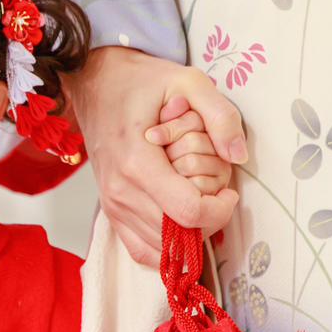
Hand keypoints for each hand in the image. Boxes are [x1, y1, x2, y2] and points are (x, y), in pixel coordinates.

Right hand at [67, 46, 245, 265]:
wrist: (94, 81)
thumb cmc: (140, 82)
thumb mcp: (189, 81)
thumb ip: (220, 116)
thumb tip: (238, 155)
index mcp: (138, 163)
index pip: (188, 213)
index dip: (220, 210)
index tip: (229, 192)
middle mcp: (121, 192)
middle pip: (179, 236)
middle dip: (209, 220)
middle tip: (213, 191)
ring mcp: (113, 205)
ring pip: (163, 249)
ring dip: (190, 232)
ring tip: (195, 200)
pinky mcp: (110, 211)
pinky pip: (141, 250)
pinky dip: (166, 248)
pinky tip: (179, 224)